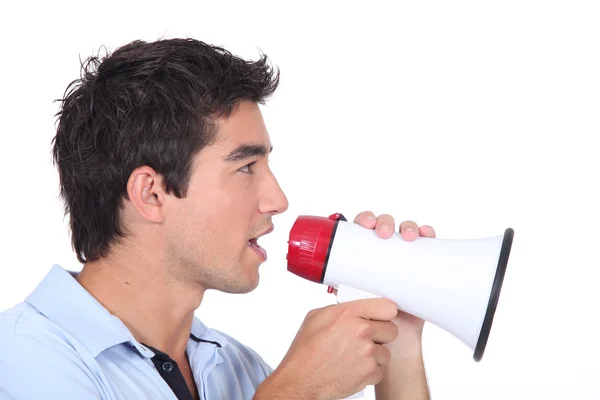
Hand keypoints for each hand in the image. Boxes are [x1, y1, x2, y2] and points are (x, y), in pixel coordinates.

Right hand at [255, 297, 399, 399]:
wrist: (301, 379)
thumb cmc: (306, 350)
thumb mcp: (317, 317)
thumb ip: (341, 310)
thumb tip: (354, 309)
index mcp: (348, 313)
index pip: (387, 307)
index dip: (384, 314)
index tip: (380, 318)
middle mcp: (361, 331)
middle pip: (391, 330)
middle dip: (381, 335)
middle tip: (366, 339)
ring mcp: (367, 353)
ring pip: (386, 352)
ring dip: (374, 355)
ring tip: (355, 357)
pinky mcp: (369, 372)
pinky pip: (380, 370)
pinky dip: (369, 372)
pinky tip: (354, 368)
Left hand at [351, 211, 436, 350]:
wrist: (393, 340)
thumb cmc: (369, 318)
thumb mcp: (353, 301)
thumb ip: (345, 294)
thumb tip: (336, 287)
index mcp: (364, 255)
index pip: (362, 228)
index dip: (364, 219)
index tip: (365, 225)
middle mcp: (384, 252)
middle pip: (384, 226)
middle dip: (384, 222)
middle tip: (383, 234)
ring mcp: (404, 257)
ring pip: (405, 231)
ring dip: (407, 226)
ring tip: (407, 237)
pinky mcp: (423, 265)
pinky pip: (427, 244)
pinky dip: (428, 233)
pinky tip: (427, 234)